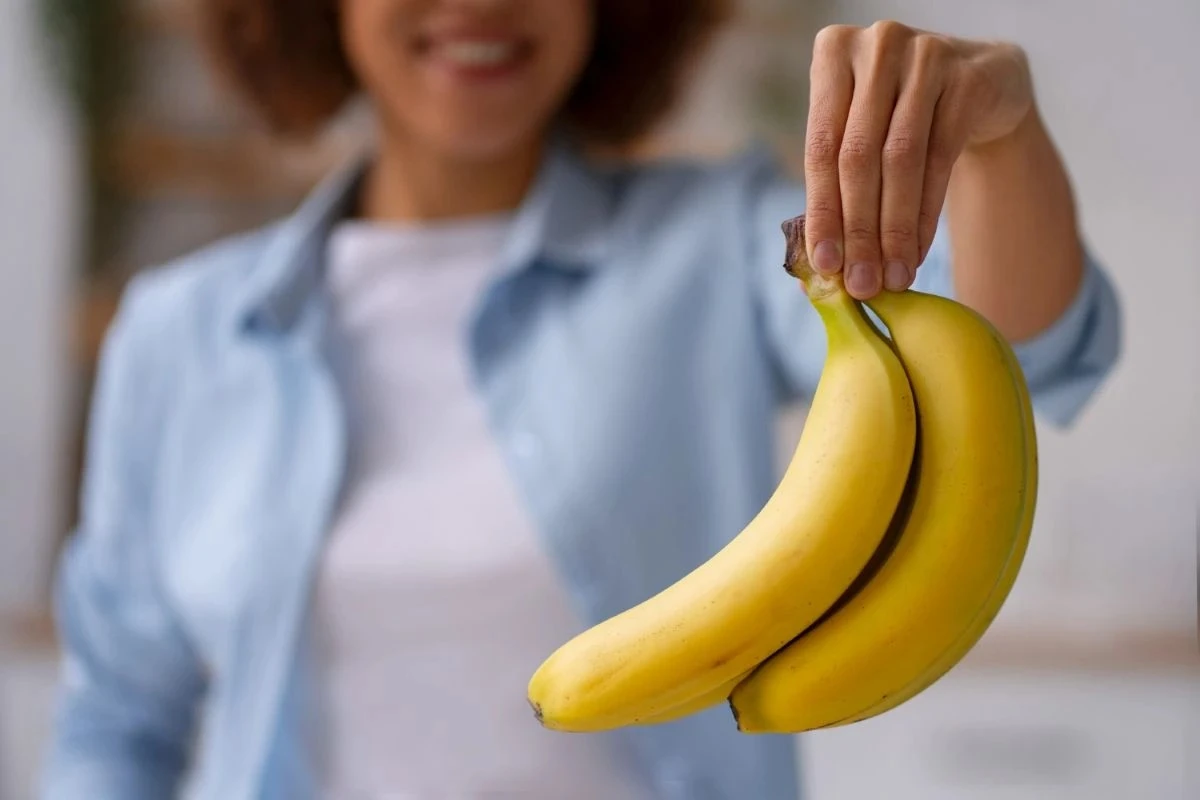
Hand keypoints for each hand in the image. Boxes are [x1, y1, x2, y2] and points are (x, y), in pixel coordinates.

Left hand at [802, 20, 1033, 298]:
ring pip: (900, 161)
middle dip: (857, 229)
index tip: (824, 266)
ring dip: (894, 230)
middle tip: (860, 284)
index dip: (821, 212)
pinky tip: (917, 252)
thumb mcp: (862, 136)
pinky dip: (926, 215)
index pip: (820, 148)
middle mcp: (877, 46)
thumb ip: (834, 188)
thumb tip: (812, 274)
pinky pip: (940, 159)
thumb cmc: (901, 118)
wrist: (981, 84)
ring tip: (891, 278)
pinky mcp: (967, 78)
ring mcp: (925, 56)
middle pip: (858, 156)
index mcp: (832, 54)